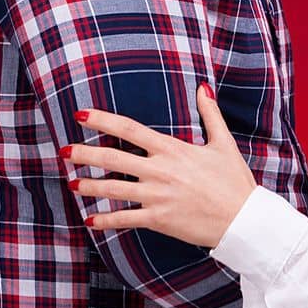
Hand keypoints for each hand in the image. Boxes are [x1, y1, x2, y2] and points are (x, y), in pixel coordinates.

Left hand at [63, 84, 257, 247]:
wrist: (244, 220)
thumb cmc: (234, 181)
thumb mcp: (223, 143)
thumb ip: (210, 114)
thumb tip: (202, 87)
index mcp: (172, 149)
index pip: (129, 129)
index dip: (102, 121)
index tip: (81, 115)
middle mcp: (160, 171)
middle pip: (113, 158)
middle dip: (84, 154)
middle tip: (63, 151)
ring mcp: (157, 196)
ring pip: (113, 189)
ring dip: (89, 186)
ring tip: (71, 183)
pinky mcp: (159, 220)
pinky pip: (125, 218)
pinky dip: (105, 220)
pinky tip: (90, 220)